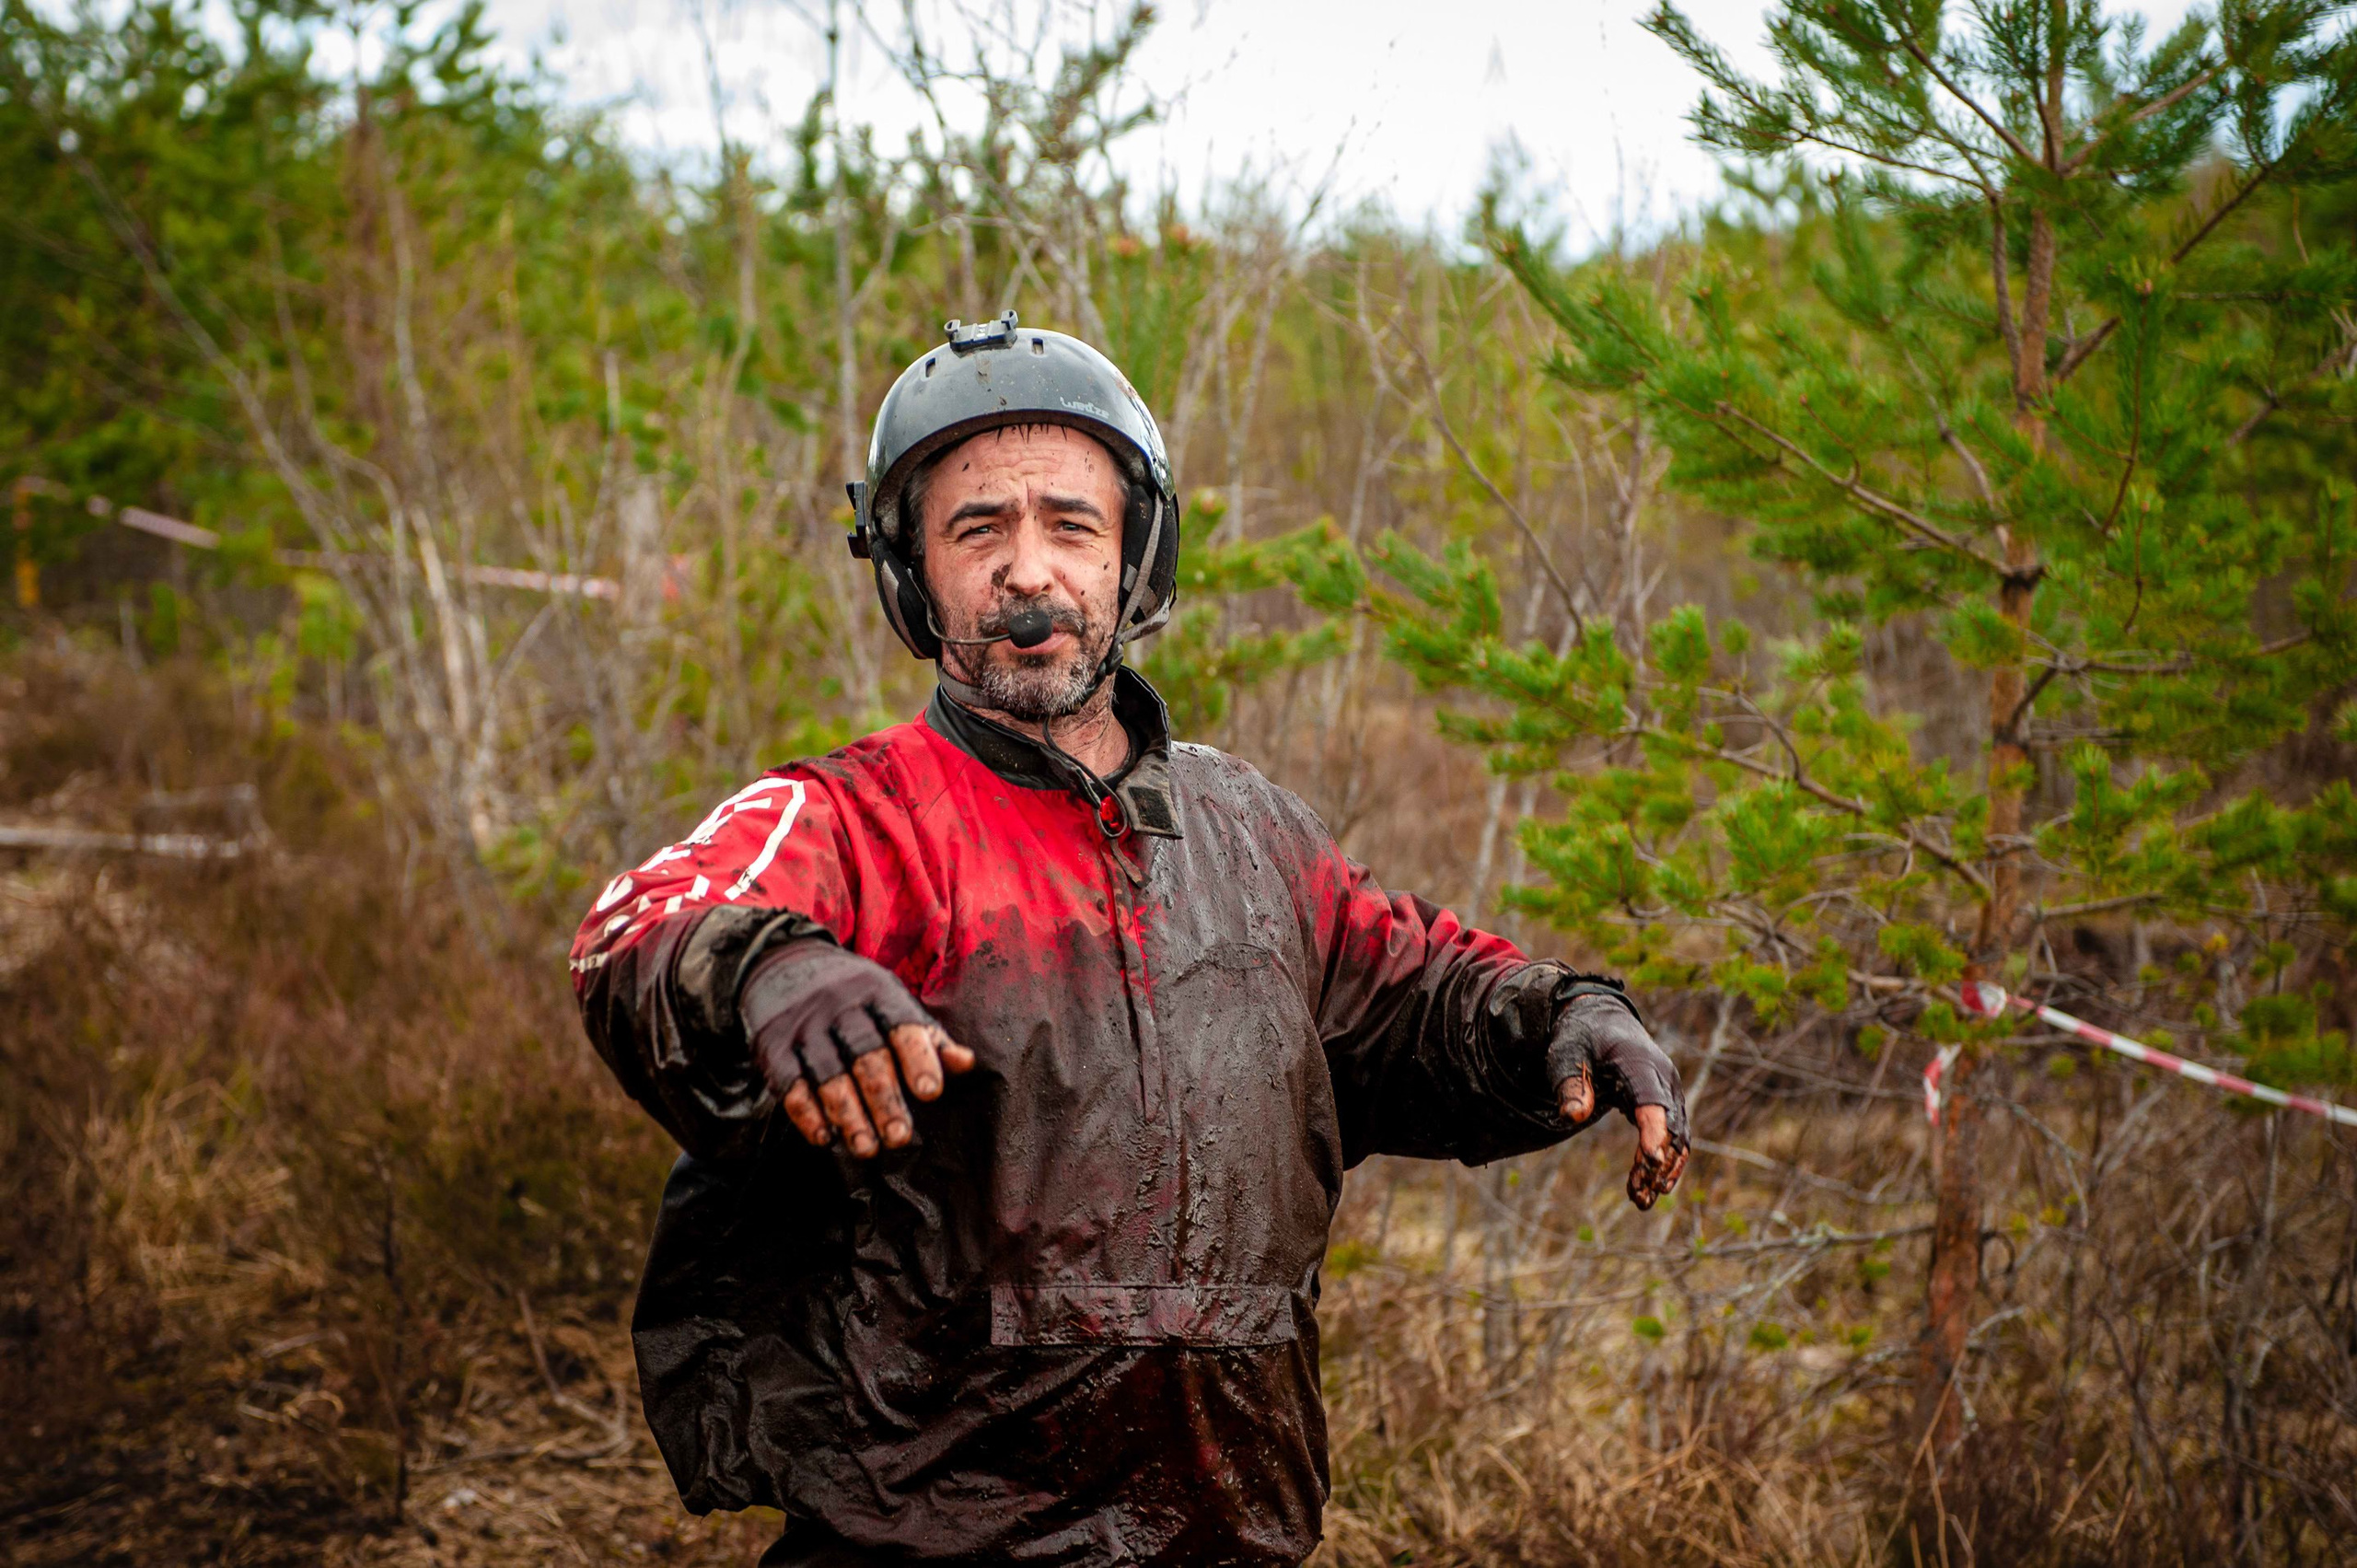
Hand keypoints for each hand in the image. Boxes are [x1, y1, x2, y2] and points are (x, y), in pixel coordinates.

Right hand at [739, 940, 976, 1156]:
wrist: (783, 962)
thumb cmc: (854, 994)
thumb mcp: (891, 1000)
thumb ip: (927, 1035)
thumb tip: (966, 1063)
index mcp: (878, 992)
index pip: (902, 1026)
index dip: (918, 1059)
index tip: (931, 1092)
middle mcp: (840, 1007)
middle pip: (866, 1056)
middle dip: (884, 1100)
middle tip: (899, 1137)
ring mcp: (804, 1027)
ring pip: (828, 1075)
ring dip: (848, 1115)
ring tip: (866, 1149)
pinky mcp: (772, 1046)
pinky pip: (789, 1084)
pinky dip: (806, 1113)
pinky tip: (824, 1137)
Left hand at [1547, 991, 1689, 1209]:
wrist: (1600, 1019)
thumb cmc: (1580, 1036)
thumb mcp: (1565, 1054)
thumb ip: (1570, 1085)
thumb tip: (1575, 1117)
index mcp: (1640, 1063)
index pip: (1652, 1103)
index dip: (1653, 1133)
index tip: (1650, 1163)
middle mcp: (1663, 1078)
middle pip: (1671, 1126)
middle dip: (1659, 1163)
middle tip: (1640, 1197)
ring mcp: (1668, 1091)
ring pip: (1676, 1137)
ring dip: (1662, 1169)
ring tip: (1641, 1201)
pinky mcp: (1663, 1103)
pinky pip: (1669, 1136)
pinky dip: (1658, 1160)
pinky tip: (1641, 1185)